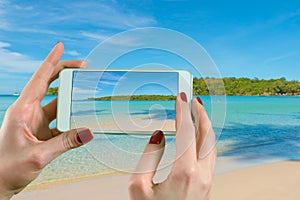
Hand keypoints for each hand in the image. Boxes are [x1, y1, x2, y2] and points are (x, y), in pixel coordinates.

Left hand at [0, 42, 93, 198]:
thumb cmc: (6, 168)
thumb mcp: (37, 156)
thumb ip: (64, 143)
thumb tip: (88, 133)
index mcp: (21, 110)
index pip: (39, 79)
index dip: (50, 62)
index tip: (60, 47)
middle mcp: (28, 112)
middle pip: (49, 84)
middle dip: (65, 73)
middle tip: (83, 66)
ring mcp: (35, 121)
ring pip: (57, 103)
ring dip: (71, 98)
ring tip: (87, 91)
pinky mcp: (41, 132)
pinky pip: (60, 120)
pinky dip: (71, 119)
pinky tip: (81, 121)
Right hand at [129, 93, 215, 199]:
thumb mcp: (138, 187)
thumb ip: (148, 157)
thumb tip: (159, 134)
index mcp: (185, 172)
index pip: (185, 132)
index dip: (182, 112)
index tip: (180, 96)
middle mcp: (202, 174)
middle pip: (206, 135)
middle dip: (200, 114)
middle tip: (193, 99)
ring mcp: (207, 180)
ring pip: (211, 145)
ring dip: (204, 126)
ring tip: (197, 113)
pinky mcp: (207, 184)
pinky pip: (210, 155)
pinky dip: (205, 140)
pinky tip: (197, 136)